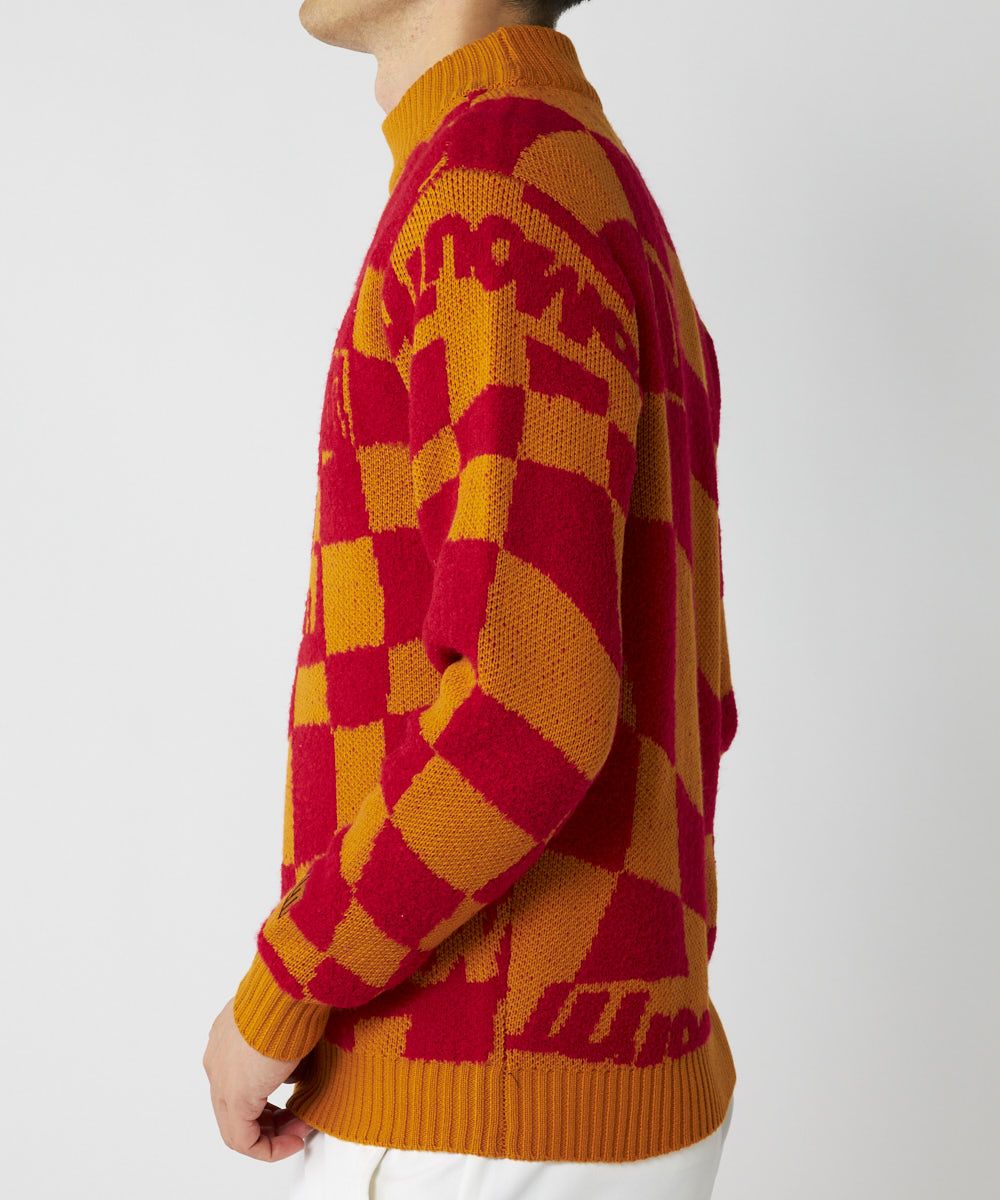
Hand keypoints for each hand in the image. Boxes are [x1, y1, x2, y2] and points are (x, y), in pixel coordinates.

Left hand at [203, 996, 314, 1160]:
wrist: (286, 990)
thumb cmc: (293, 994)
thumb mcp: (287, 1022)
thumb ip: (285, 1045)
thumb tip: (300, 1069)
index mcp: (228, 1037)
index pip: (240, 1079)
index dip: (268, 1095)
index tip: (295, 1099)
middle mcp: (217, 1060)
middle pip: (236, 1106)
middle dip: (271, 1119)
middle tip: (299, 1120)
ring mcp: (221, 1079)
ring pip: (237, 1126)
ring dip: (271, 1135)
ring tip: (299, 1132)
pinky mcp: (235, 1097)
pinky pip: (242, 1139)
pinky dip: (268, 1148)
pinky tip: (293, 1141)